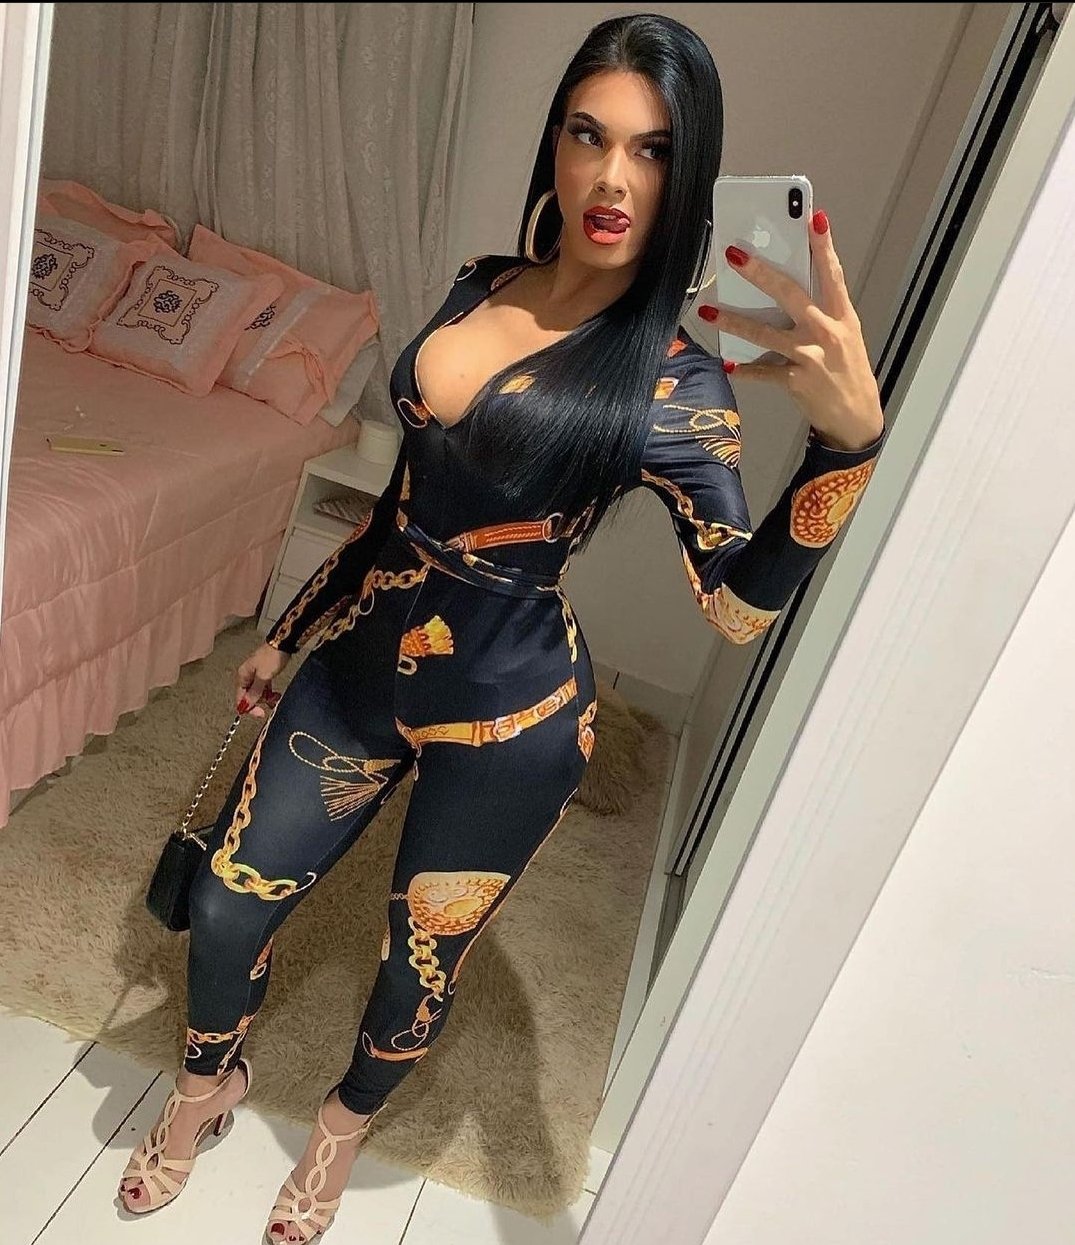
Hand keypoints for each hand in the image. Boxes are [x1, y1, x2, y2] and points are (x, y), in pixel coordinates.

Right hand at [236, 643, 288, 717]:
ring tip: (276, 698)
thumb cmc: (272, 657)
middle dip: (260, 702)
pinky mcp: (264, 673)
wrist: (283, 644)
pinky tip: (276, 695)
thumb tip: (246, 705)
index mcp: (243, 675)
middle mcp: (247, 675)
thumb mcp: (263, 677)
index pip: (240, 697)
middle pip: (249, 696)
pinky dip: (269, 692)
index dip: (249, 707)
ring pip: (258, 692)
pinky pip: (264, 687)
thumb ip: (255, 692)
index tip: (260, 713)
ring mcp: (256, 674)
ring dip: (266, 698)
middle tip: (271, 703)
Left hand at [697, 209, 884, 451]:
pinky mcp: (796, 381)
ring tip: (708, 310)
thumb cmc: (847, 371)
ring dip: (733, 322)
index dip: (823, 246)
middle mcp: (827, 332)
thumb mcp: (844, 335)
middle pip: (790, 295)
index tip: (814, 218)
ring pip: (765, 334)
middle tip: (735, 255)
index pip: (832, 274)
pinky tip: (727, 364)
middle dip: (760, 273)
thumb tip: (784, 290)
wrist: (856, 417)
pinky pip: (763, 372)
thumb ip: (820, 312)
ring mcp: (811, 356)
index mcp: (841, 315)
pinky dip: (744, 369)